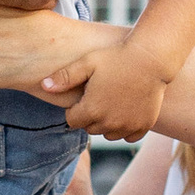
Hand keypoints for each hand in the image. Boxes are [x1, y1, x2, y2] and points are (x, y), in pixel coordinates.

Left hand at [38, 33, 168, 140]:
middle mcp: (109, 123)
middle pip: (90, 128)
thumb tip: (43, 86)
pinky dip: (125, 128)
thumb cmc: (116, 57)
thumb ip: (64, 77)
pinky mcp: (143, 126)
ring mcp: (128, 126)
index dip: (74, 108)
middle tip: (98, 96)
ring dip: (106, 123)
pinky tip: (125, 111)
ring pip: (108, 134)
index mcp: (91, 110)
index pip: (72, 121)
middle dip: (89, 116)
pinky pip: (128, 136)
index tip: (83, 95)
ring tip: (111, 102)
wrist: (151, 59)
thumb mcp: (87, 63)